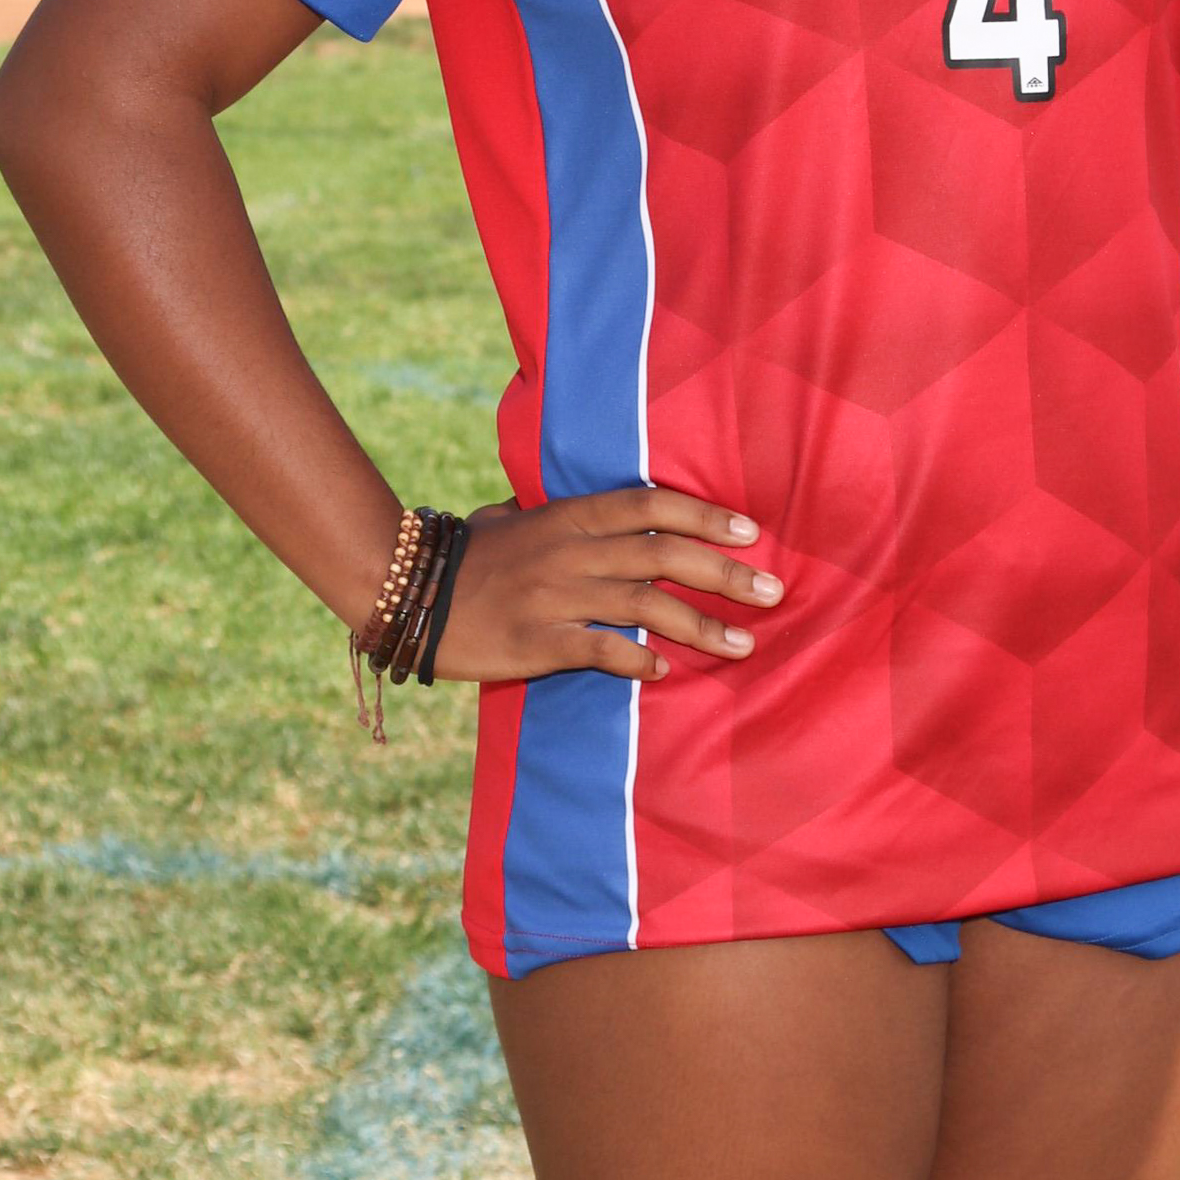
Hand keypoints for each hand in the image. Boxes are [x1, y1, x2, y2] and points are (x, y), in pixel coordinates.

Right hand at [432, 487, 782, 682]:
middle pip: (663, 556)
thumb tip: (593, 512)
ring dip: (699, 625)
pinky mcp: (536, 642)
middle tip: (773, 591)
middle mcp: (571, 551)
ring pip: (644, 607)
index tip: (751, 531)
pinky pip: (599, 651)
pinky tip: (666, 673)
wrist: (406, 591)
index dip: (704, 516)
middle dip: (724, 573)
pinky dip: (636, 662)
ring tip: (743, 645)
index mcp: (571, 517)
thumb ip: (559, 514)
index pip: (651, 506)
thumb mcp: (515, 518)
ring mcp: (555, 597)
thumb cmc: (468, 556)